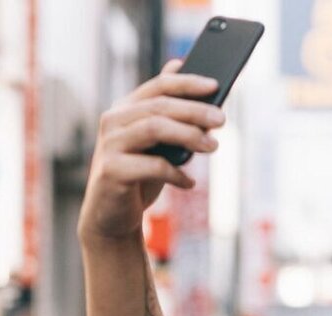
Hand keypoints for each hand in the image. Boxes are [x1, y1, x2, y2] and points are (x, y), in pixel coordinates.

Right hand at [78, 61, 223, 245]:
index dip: (187, 83)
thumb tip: (200, 90)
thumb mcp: (158, 146)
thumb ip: (172, 118)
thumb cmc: (139, 177)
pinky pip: (153, 166)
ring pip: (154, 127)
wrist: (112, 217)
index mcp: (125, 109)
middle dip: (195, 110)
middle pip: (160, 106)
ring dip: (189, 135)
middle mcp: (113, 121)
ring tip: (213, 146)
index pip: (158, 85)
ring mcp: (109, 144)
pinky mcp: (112, 170)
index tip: (215, 85)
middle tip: (222, 119)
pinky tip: (189, 183)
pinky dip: (176, 173)